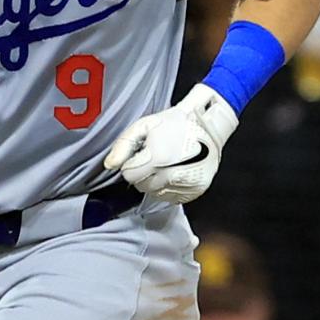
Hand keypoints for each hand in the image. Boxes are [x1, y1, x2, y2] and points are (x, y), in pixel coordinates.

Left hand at [102, 84, 238, 202]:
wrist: (209, 125)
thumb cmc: (177, 122)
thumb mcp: (144, 125)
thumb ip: (123, 145)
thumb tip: (111, 164)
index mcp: (159, 157)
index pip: (130, 175)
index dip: (131, 165)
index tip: (140, 156)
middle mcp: (174, 174)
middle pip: (142, 186)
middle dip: (142, 174)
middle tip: (153, 159)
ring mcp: (188, 183)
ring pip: (156, 193)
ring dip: (155, 182)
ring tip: (166, 164)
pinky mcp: (197, 189)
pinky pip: (172, 197)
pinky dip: (168, 188)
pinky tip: (174, 173)